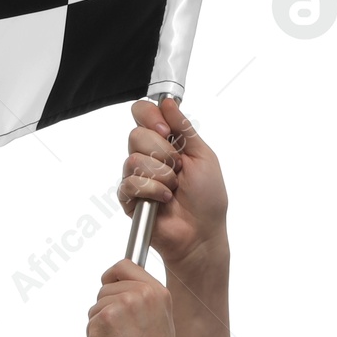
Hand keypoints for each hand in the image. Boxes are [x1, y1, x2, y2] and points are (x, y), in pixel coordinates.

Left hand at [87, 258, 178, 336]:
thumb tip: (123, 287)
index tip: (107, 281)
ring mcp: (121, 305)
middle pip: (105, 288)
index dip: (112, 274)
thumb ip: (144, 301)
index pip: (125, 265)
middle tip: (123, 336)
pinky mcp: (103, 319)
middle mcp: (140, 294)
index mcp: (158, 293)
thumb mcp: (160, 322)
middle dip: (106, 309)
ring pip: (95, 307)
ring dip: (100, 327)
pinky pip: (89, 324)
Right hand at [117, 97, 227, 270]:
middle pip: (136, 134)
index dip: (150, 117)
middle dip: (162, 152)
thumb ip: (184, 128)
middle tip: (177, 168)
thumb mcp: (203, 156)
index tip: (166, 131)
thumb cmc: (208, 199)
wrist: (202, 233)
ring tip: (173, 189)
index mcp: (165, 141)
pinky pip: (130, 182)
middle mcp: (147, 155)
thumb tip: (167, 103)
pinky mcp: (128, 196)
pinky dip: (153, 190)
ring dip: (161, 175)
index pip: (142, 113)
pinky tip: (164, 200)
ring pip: (133, 159)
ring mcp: (136, 175)